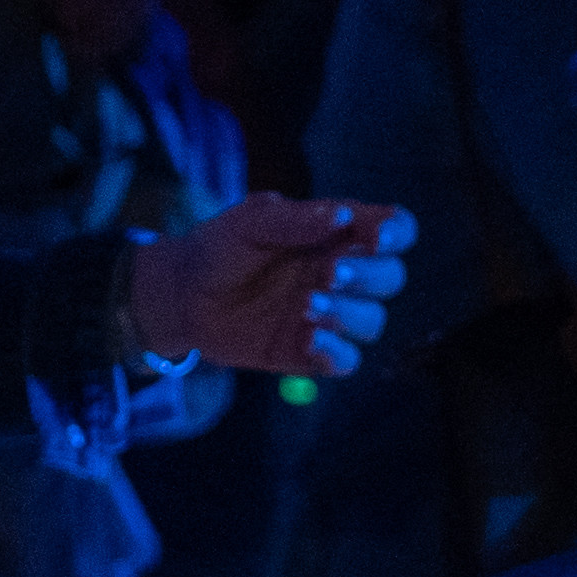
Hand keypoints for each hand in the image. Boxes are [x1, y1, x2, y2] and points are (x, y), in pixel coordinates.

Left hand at [131, 196, 412, 375]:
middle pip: (390, 278)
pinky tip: (307, 337)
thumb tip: (344, 215)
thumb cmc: (220, 247)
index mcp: (336, 234)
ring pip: (372, 321)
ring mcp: (328, 315)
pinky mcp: (309, 352)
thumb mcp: (251, 221)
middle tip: (329, 272)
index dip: (396, 233)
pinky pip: (345, 360)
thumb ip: (297, 219)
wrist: (181, 295)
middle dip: (369, 276)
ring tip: (307, 304)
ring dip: (350, 313)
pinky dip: (335, 350)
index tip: (376, 237)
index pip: (392, 230)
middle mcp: (340, 274)